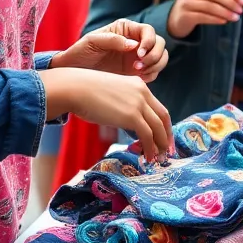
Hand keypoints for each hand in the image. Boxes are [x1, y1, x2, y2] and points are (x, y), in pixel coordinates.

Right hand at [43, 68, 173, 159]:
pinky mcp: (132, 116)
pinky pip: (148, 135)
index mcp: (139, 85)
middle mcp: (143, 93)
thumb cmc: (86, 92)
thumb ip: (124, 104)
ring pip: (158, 128)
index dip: (163, 124)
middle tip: (166, 150)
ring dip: (160, 145)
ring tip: (158, 158)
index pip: (158, 107)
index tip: (163, 137)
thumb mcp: (113, 93)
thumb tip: (128, 123)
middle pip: (163, 117)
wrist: (75, 88)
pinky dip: (150, 148)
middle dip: (166, 136)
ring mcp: (138, 104)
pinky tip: (148, 157)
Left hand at [54, 19, 167, 81]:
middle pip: (160, 44)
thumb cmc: (80, 52)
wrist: (73, 72)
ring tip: (139, 73)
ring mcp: (137, 57)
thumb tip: (134, 44)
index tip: (139, 54)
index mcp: (126, 29)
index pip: (148, 31)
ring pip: (161, 57)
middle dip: (154, 55)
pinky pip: (154, 72)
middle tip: (139, 66)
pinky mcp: (137, 72)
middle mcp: (135, 41)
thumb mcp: (93, 42)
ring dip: (155, 65)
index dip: (149, 42)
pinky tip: (138, 79)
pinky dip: (151, 75)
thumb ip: (113, 40)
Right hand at [166, 0, 242, 38]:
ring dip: (225, 12)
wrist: (176, 18)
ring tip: (235, 18)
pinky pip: (204, 17)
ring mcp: (185, 2)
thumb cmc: (196, 4)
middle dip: (230, 2)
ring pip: (210, 6)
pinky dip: (216, 19)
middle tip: (240, 10)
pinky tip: (224, 21)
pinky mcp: (184, 15)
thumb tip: (240, 0)